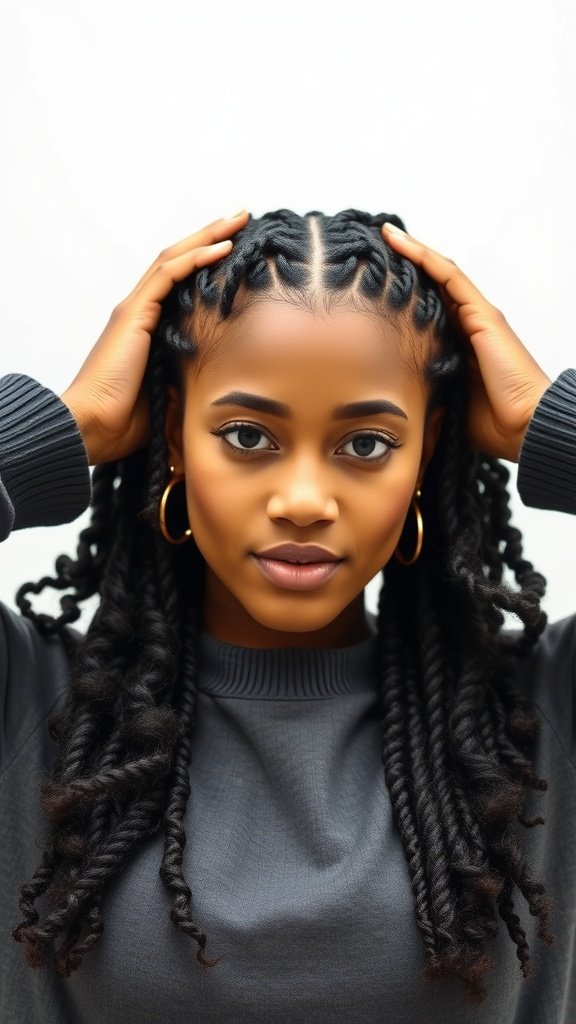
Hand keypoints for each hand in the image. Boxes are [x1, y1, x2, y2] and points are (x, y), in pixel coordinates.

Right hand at [60, 210, 249, 464]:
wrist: (93, 426)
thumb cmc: (126, 420)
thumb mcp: (171, 392)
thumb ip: (191, 376)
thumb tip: (221, 378)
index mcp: (146, 326)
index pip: (180, 280)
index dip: (206, 261)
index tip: (237, 248)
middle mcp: (139, 310)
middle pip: (177, 260)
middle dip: (210, 237)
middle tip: (242, 219)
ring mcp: (134, 309)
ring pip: (173, 258)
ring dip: (207, 237)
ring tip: (238, 220)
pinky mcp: (134, 315)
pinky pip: (168, 276)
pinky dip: (195, 259)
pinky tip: (221, 248)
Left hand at [381, 223, 551, 461]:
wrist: (522, 427)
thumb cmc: (489, 424)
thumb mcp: (442, 401)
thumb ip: (422, 390)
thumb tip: (389, 398)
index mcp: (459, 344)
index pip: (428, 307)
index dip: (403, 290)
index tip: (373, 279)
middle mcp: (469, 323)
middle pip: (433, 284)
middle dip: (405, 264)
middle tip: (372, 248)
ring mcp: (478, 316)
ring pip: (440, 273)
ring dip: (413, 251)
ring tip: (385, 234)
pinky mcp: (483, 315)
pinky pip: (451, 277)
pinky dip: (426, 257)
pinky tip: (403, 243)